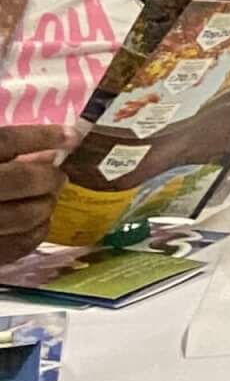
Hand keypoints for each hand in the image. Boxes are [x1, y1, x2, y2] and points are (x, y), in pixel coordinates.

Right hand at [0, 123, 76, 264]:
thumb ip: (0, 152)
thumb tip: (44, 154)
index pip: (5, 141)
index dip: (41, 136)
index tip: (71, 135)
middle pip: (21, 179)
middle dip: (49, 177)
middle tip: (58, 176)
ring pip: (26, 215)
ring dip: (46, 205)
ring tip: (47, 200)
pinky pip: (18, 245)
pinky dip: (36, 233)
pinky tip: (37, 224)